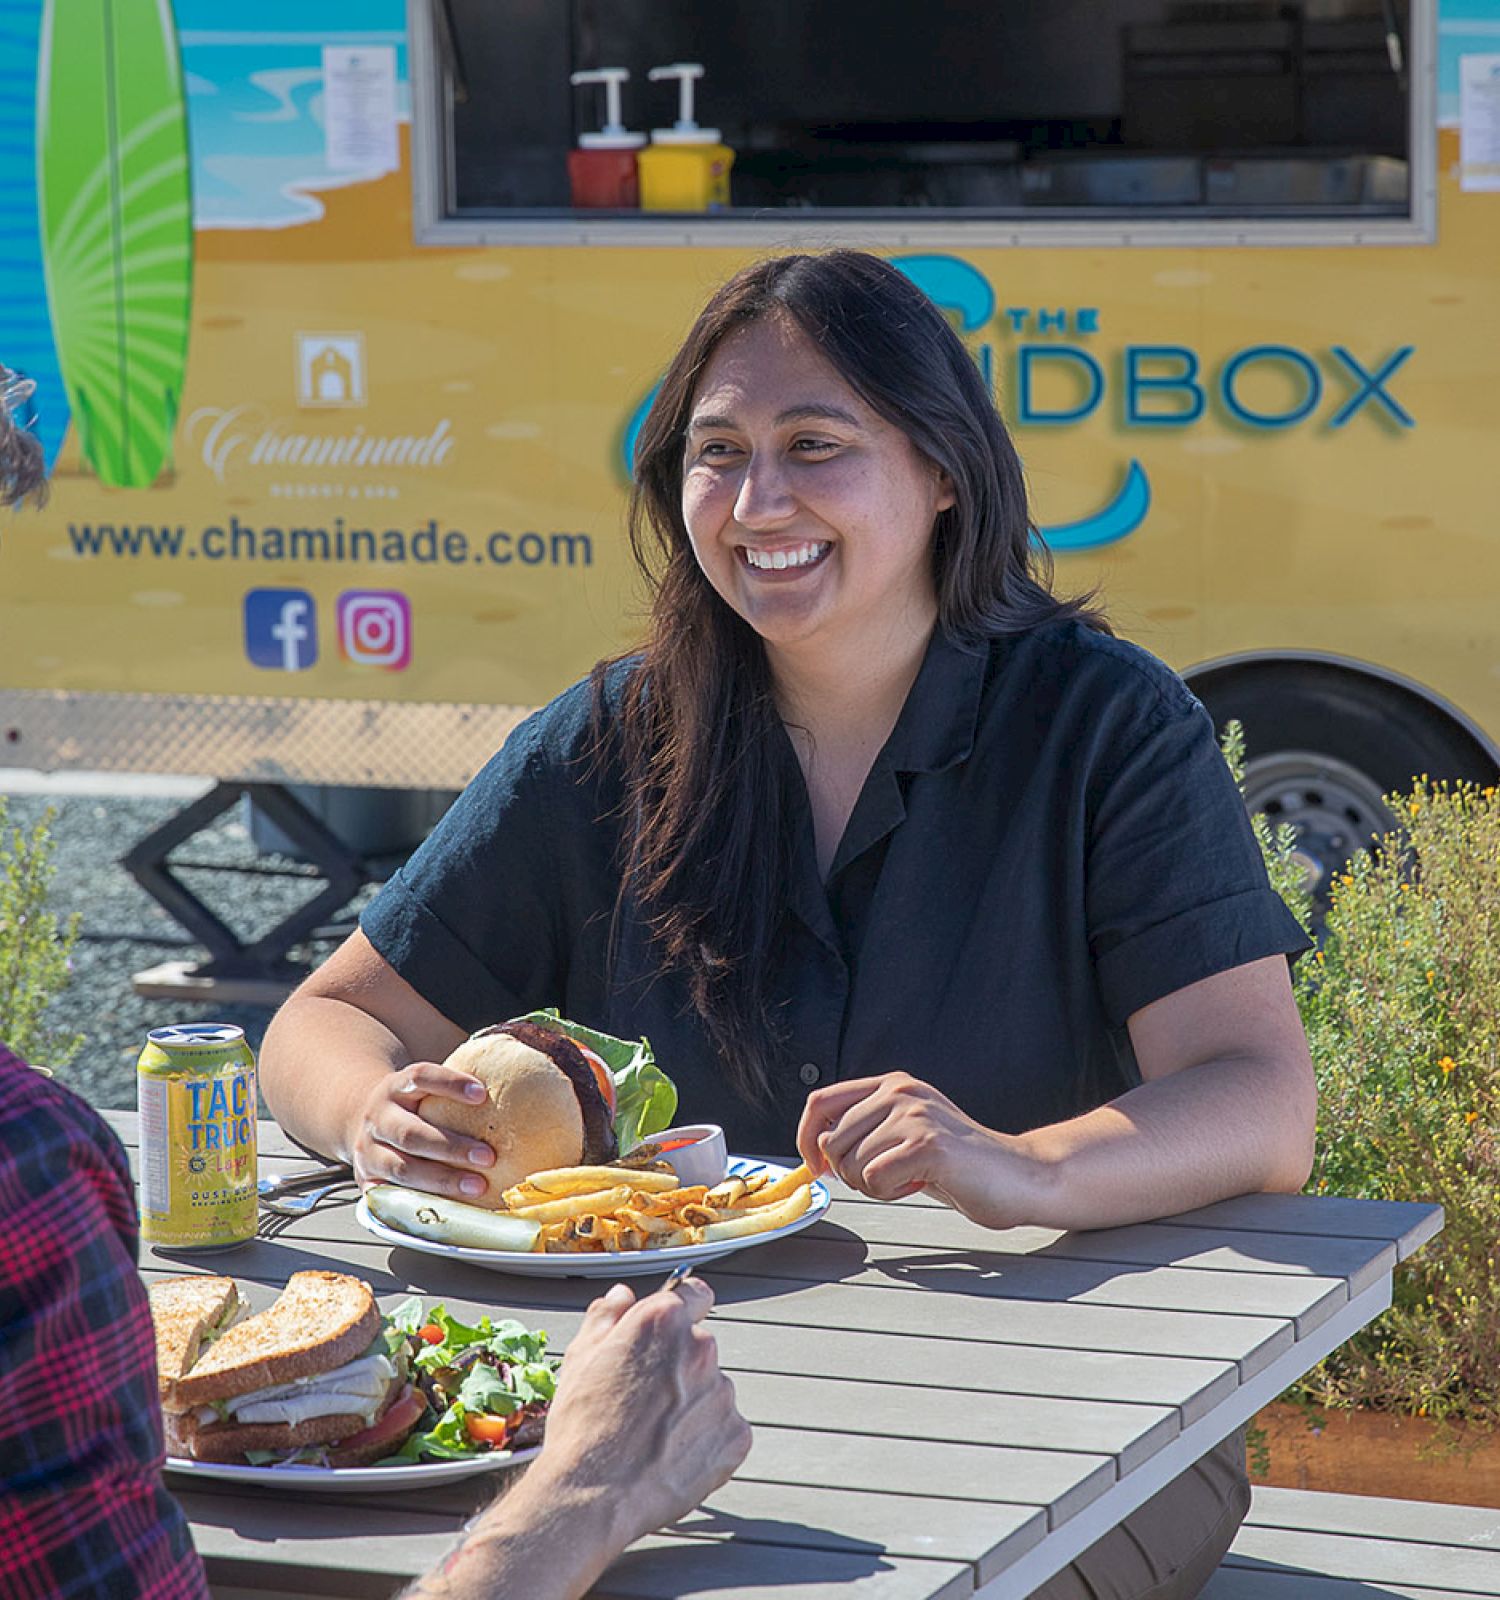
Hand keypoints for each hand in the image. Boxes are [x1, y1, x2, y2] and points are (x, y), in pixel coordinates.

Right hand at [349, 1060, 494, 1199]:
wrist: (360, 1119)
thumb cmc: (411, 1106)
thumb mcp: (422, 1088)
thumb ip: (455, 1091)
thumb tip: (520, 1088)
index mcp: (395, 1088)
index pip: (419, 1077)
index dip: (449, 1084)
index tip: (481, 1094)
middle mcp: (378, 1118)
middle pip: (411, 1133)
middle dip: (451, 1147)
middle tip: (488, 1157)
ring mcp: (368, 1151)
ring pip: (402, 1168)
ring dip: (442, 1180)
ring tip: (477, 1186)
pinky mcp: (367, 1180)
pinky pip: (391, 1197)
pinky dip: (419, 1203)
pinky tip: (448, 1209)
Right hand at [527, 1279, 750, 1546]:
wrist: (593, 1496)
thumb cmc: (582, 1426)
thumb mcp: (580, 1357)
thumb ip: (606, 1316)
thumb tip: (622, 1296)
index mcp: (664, 1320)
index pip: (694, 1294)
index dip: (683, 1309)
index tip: (676, 1326)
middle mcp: (701, 1348)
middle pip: (699, 1348)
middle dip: (678, 1367)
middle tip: (644, 1400)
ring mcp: (722, 1392)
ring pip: (712, 1390)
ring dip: (693, 1404)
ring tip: (654, 1435)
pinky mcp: (736, 1435)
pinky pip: (725, 1429)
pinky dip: (706, 1440)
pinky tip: (672, 1455)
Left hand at [796, 1071, 1043, 1229]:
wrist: (1019, 1175)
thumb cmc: (960, 1163)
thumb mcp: (906, 1131)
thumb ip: (867, 1129)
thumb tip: (815, 1146)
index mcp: (891, 1084)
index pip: (820, 1102)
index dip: (805, 1138)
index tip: (816, 1167)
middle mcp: (899, 1091)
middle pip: (831, 1141)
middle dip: (848, 1174)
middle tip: (887, 1178)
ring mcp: (914, 1115)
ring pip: (852, 1163)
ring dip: (874, 1186)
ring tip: (910, 1178)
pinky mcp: (927, 1144)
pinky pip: (875, 1179)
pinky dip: (891, 1193)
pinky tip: (920, 1184)